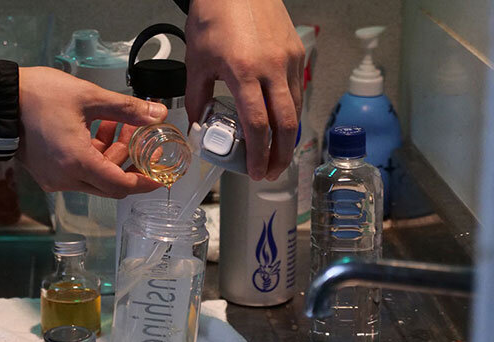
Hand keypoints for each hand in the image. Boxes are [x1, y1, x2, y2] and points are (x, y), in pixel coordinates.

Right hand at [16, 67, 167, 197]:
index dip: (144, 182)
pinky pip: (78, 172)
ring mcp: (54, 178)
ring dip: (111, 155)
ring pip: (95, 177)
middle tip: (144, 141)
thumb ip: (126, 109)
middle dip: (130, 164)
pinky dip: (93, 156)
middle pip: (110, 184)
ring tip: (121, 124)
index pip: (121, 185)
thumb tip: (157, 113)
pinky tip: (100, 129)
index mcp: (77, 163)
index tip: (160, 175)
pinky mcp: (47, 173)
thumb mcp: (89, 97)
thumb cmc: (39, 96)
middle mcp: (65, 178)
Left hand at [185, 0, 304, 180]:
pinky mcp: (296, 52)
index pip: (258, 125)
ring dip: (287, 136)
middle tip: (270, 172)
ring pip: (295, 108)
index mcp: (243, 72)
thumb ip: (197, 98)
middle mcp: (271, 68)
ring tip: (275, 154)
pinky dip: (290, 111)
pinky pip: (296, 90)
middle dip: (280, 155)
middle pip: (285, 124)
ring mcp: (288, 59)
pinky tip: (279, 123)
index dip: (258, 155)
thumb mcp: (196, 62)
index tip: (254, 172)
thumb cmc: (213, 16)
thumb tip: (199, 126)